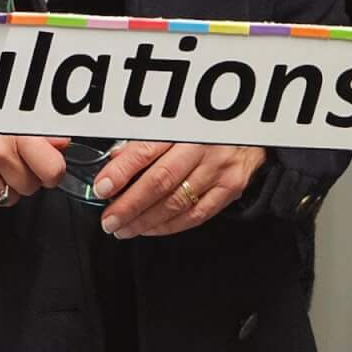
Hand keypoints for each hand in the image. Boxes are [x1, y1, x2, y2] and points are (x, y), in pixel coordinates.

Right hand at [0, 132, 68, 210]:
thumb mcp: (8, 119)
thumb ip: (40, 134)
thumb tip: (63, 144)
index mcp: (13, 136)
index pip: (52, 170)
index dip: (51, 171)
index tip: (47, 167)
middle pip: (31, 187)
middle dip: (25, 176)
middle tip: (10, 159)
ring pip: (11, 198)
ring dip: (5, 185)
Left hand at [95, 141, 265, 238]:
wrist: (249, 128)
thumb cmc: (204, 124)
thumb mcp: (174, 121)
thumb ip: (145, 139)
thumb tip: (115, 158)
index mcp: (182, 127)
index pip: (145, 150)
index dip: (121, 171)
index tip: (102, 188)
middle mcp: (201, 148)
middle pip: (159, 182)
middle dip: (129, 205)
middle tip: (109, 220)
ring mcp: (217, 170)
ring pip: (175, 203)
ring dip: (144, 221)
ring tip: (123, 229)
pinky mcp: (229, 189)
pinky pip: (195, 215)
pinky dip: (168, 226)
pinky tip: (150, 229)